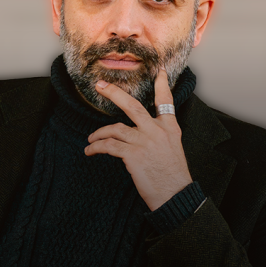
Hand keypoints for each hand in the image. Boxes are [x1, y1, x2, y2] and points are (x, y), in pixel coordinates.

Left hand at [84, 68, 192, 210]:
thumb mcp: (173, 149)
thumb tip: (141, 133)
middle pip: (133, 106)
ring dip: (99, 133)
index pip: (166, 101)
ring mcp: (145, 142)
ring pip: (115, 129)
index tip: (159, 71)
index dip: (162, 85)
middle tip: (100, 86)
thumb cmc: (172, 176)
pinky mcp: (133, 155)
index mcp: (170, 128)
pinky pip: (109, 146)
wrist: (175, 195)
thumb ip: (159, 136)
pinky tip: (90, 150)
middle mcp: (157, 131)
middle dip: (114, 94)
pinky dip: (97, 147)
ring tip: (91, 139)